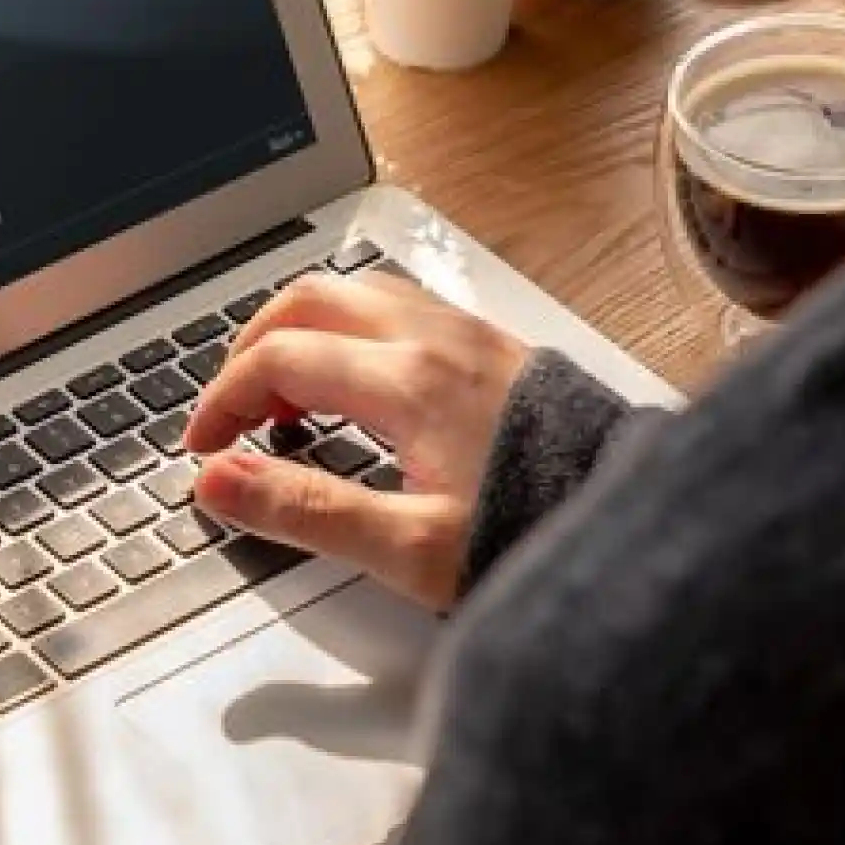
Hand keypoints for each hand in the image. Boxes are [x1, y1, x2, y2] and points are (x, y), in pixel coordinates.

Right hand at [186, 271, 528, 607]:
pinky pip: (398, 309)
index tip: (203, 452)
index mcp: (408, 382)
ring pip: (355, 295)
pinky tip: (355, 391)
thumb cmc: (537, 537)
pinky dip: (351, 334)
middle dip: (251, 350)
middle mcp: (435, 341)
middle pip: (309, 301)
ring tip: (284, 403)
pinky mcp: (493, 347)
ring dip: (302, 335)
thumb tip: (220, 483)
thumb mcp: (409, 549)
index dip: (221, 403)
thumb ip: (306, 511)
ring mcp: (468, 336)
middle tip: (229, 414)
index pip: (278, 359)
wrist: (641, 533)